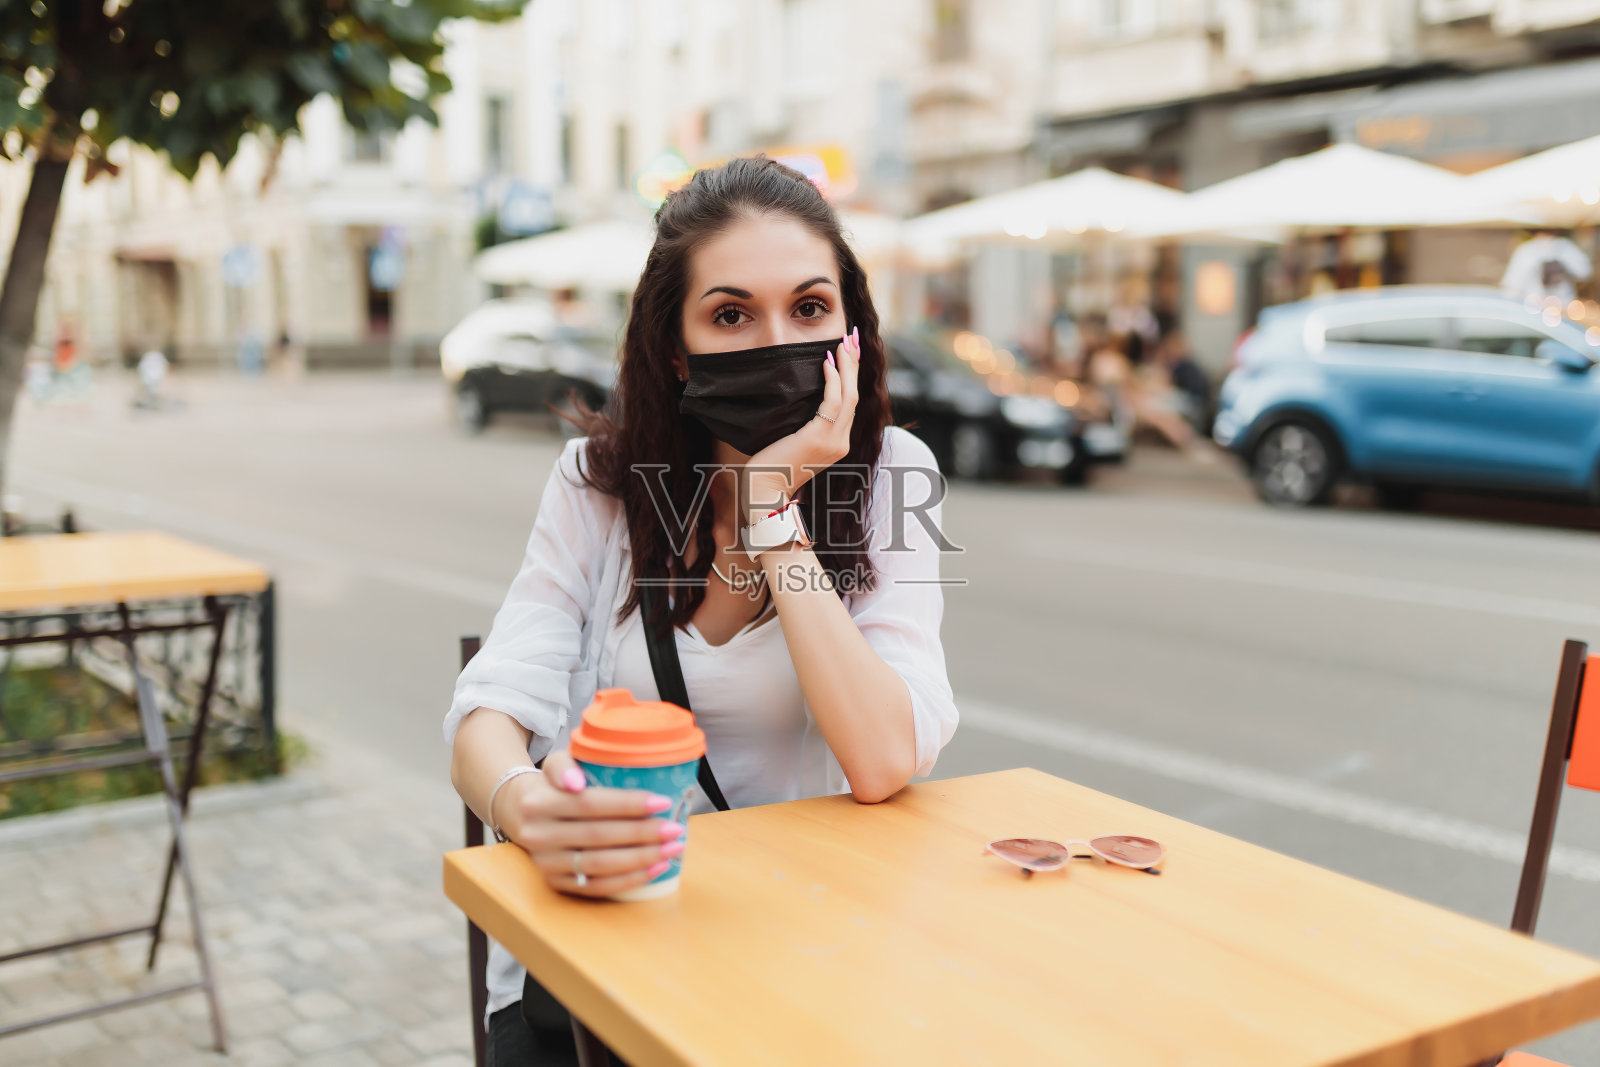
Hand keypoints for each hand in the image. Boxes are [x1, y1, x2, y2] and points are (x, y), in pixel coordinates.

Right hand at [493, 748, 685, 898]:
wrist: (522, 814)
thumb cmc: (554, 785)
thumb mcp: (555, 763)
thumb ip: (565, 764)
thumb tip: (576, 781)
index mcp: (539, 802)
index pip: (589, 804)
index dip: (628, 804)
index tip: (662, 802)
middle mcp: (539, 835)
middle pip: (598, 836)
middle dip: (642, 834)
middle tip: (674, 829)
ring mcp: (546, 863)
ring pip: (600, 865)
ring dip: (641, 859)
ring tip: (672, 849)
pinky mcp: (555, 883)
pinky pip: (596, 887)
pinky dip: (629, 879)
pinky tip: (654, 868)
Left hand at [743, 326, 860, 520]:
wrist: (764, 491)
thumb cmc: (771, 467)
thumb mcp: (793, 442)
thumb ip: (803, 425)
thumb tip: (799, 400)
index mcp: (836, 443)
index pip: (849, 402)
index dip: (851, 374)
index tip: (849, 351)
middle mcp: (840, 442)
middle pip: (854, 394)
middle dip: (854, 363)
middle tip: (853, 336)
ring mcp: (833, 442)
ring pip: (848, 395)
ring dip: (847, 366)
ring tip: (843, 343)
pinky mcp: (820, 438)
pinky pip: (832, 403)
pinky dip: (832, 380)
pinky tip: (826, 362)